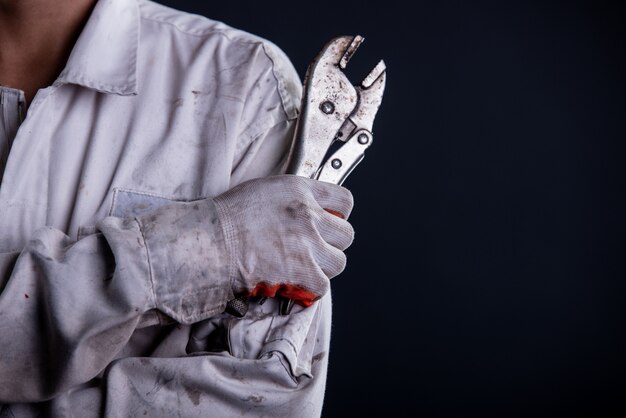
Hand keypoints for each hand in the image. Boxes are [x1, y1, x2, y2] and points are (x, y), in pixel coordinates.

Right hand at [213, 175, 353, 306]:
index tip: (330, 223)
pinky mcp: (303, 272)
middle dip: (331, 244)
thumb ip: (292, 200)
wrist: (208, 242)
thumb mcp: (264, 191)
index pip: (344, 200)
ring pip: (338, 262)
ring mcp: (308, 244)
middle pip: (346, 235)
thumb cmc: (226, 219)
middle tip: (312, 251)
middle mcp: (309, 215)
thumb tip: (307, 212)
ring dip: (322, 268)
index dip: (339, 215)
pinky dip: (309, 289)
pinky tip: (292, 283)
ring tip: (299, 268)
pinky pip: (322, 286)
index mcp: (300, 190)